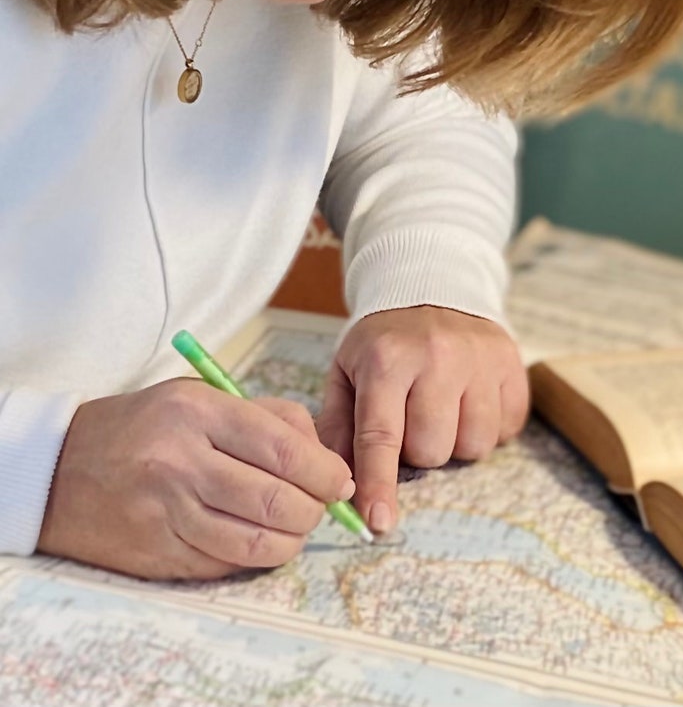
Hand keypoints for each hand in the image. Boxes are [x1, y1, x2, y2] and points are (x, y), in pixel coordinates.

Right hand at [37, 379, 353, 579]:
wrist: (61, 469)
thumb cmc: (147, 426)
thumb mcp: (203, 397)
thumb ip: (269, 417)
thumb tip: (326, 458)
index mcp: (197, 412)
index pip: (283, 448)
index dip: (326, 472)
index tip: (341, 481)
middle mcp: (180, 462)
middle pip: (277, 501)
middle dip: (316, 509)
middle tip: (322, 505)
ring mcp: (166, 513)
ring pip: (258, 543)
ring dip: (293, 539)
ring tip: (295, 523)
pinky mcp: (159, 554)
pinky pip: (228, 565)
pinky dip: (257, 555)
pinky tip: (259, 537)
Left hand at [316, 306, 529, 534]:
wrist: (432, 287)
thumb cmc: (383, 341)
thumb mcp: (346, 371)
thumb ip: (337, 425)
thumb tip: (334, 482)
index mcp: (387, 360)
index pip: (381, 436)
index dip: (379, 484)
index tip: (378, 523)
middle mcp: (437, 358)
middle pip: (432, 450)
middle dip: (418, 450)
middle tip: (411, 418)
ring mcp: (480, 360)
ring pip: (474, 445)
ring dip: (454, 441)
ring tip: (441, 408)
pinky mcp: (511, 364)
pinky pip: (507, 429)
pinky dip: (487, 427)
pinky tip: (469, 400)